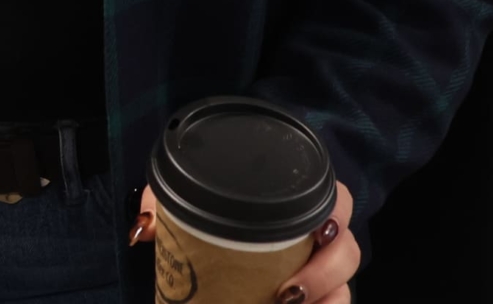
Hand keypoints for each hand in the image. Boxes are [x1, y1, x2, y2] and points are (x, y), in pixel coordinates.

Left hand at [133, 180, 358, 303]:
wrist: (205, 285)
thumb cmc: (205, 235)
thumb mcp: (186, 215)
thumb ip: (163, 209)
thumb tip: (144, 230)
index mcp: (294, 209)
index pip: (336, 199)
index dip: (337, 212)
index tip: (317, 231)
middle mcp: (317, 243)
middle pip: (348, 250)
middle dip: (329, 271)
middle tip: (290, 290)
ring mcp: (320, 279)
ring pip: (344, 290)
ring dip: (328, 299)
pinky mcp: (318, 301)